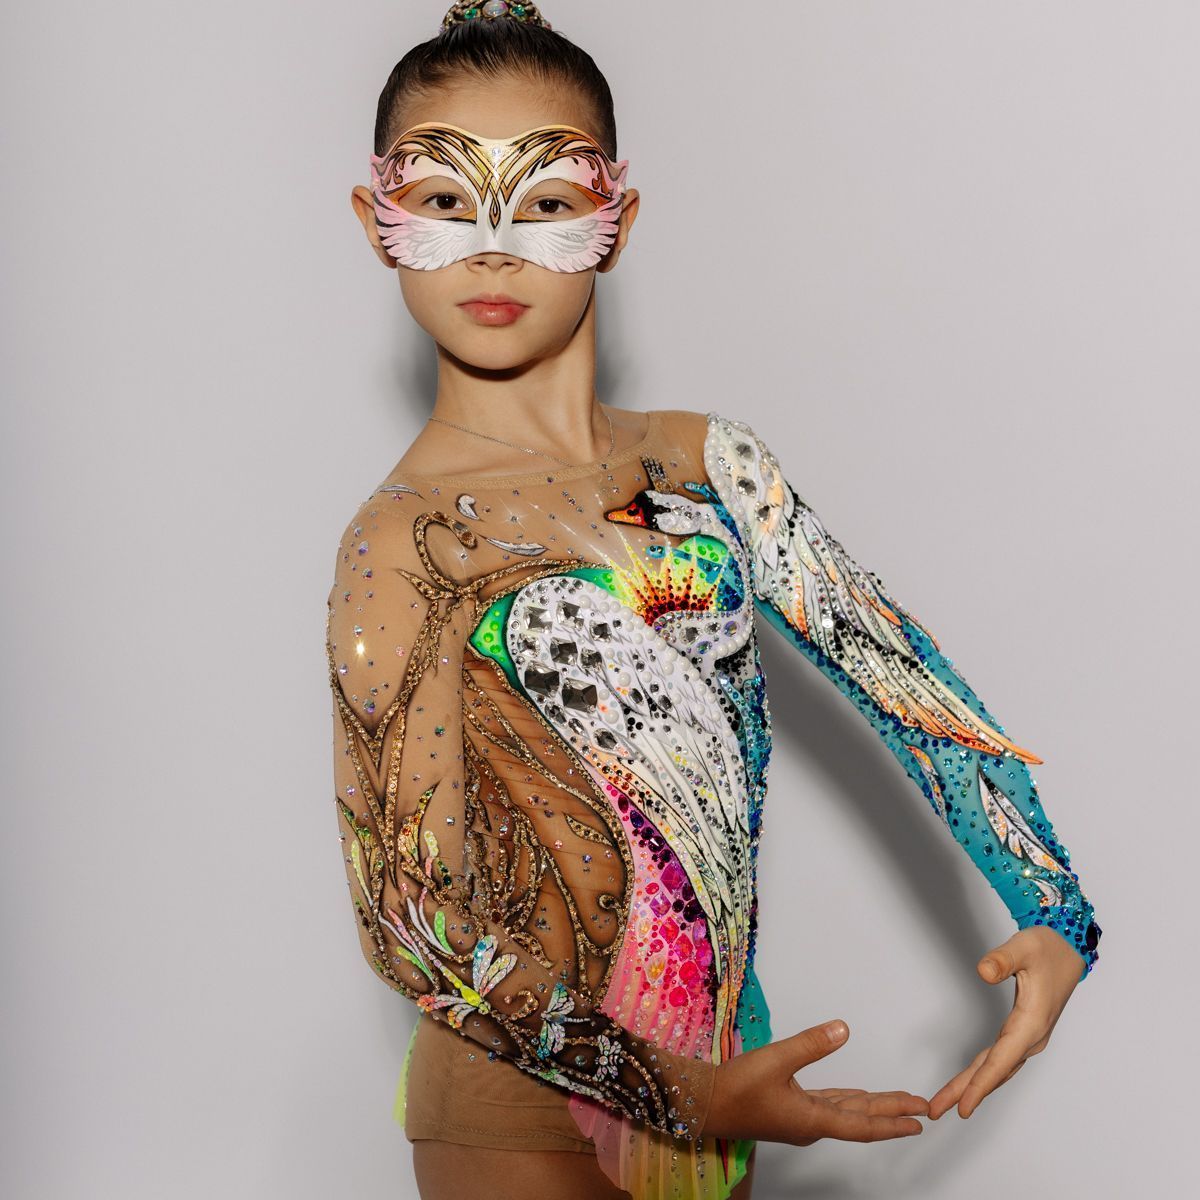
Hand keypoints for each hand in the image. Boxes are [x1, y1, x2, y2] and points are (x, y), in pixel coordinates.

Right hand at [701, 1019, 929, 1144]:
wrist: (703, 1104)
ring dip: (872, 1108)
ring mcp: (799, 1118)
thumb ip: (810, 1044)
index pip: (863, 1124)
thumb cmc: (736, 1087)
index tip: (919, 1120)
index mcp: (812, 1120)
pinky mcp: (788, 1110)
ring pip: (846, 1113)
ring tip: (897, 1103)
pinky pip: (828, 1107)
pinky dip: (847, 1101)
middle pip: (860, 1119)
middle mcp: (811, 1124)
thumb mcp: (774, 1061)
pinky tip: (854, 1097)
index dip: (893, 1121)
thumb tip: (844, 1029)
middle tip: (921, 1109)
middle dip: (891, 1112)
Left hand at [928, 926, 1084, 1119]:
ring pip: (996, 1068)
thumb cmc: (1046, 947)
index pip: (1001, 1060)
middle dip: (965, 1093)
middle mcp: (1031, 1037)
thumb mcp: (1022, 947)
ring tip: (944, 1103)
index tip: (963, 1108)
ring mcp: (1028, 1037)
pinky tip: (968, 1082)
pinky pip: (999, 1058)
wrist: (1069, 948)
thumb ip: (1002, 960)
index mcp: (1031, 1023)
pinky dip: (982, 1073)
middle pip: (994, 1071)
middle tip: (935, 1111)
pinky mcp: (1023, 1032)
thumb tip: (982, 972)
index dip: (980, 1086)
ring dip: (971, 1086)